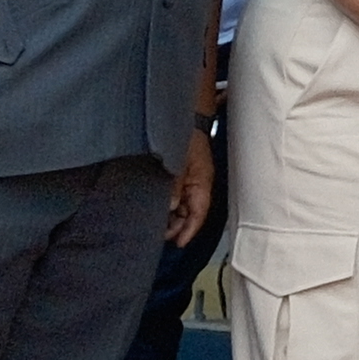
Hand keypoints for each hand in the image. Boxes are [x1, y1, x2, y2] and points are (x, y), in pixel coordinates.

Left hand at [167, 125, 212, 242]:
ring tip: (155, 224)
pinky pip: (177, 196)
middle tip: (160, 236)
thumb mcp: (180, 162)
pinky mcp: (182, 175)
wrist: (185, 115)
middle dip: (177, 227)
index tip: (178, 243)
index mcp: (203, 183)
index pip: (199, 214)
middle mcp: (198, 185)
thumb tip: (170, 207)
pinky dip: (169, 204)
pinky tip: (156, 207)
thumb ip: (175, 185)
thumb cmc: (187, 135)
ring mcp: (190, 180)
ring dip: (171, 216)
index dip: (189, 231)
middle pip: (190, 214)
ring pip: (182, 206)